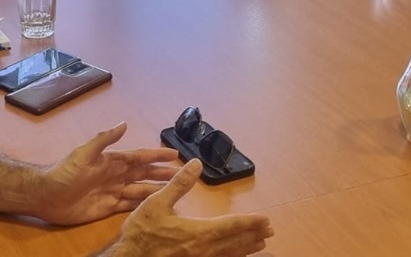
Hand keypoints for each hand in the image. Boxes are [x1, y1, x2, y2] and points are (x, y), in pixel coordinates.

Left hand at [32, 123, 178, 225]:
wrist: (46, 195)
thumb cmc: (63, 172)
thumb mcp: (84, 153)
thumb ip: (104, 139)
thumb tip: (124, 124)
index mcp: (112, 161)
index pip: (139, 157)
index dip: (156, 156)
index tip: (175, 154)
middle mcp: (115, 176)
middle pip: (144, 174)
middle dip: (162, 174)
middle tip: (183, 175)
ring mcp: (112, 192)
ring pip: (140, 190)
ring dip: (156, 190)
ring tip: (174, 191)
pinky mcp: (107, 208)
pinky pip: (129, 206)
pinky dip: (143, 205)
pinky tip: (154, 207)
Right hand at [101, 159, 273, 256]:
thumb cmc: (140, 233)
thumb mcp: (156, 202)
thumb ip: (179, 184)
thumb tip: (196, 164)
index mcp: (197, 232)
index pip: (231, 225)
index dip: (250, 222)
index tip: (266, 219)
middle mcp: (203, 250)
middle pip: (235, 242)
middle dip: (253, 235)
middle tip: (270, 230)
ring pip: (229, 255)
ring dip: (246, 248)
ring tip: (260, 244)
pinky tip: (234, 256)